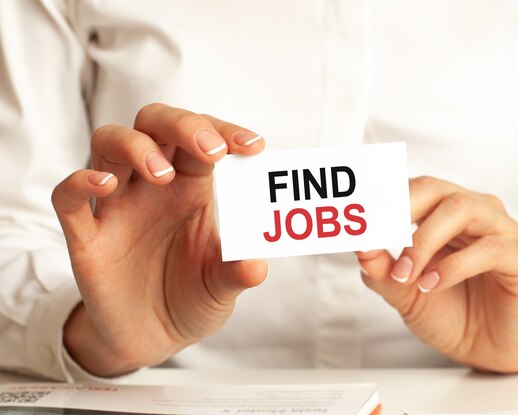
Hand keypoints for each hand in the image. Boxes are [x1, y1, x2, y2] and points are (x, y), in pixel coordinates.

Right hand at [52, 103, 266, 376]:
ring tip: (163, 173)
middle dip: (183, 125)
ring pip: (110, 143)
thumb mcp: (222, 286)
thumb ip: (237, 272)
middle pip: (155, 123)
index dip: (226, 132)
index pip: (203, 139)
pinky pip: (69, 197)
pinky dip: (80, 182)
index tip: (254, 147)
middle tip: (213, 150)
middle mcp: (153, 186)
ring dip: (136, 146)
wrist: (153, 339)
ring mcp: (118, 206)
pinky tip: (105, 184)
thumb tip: (257, 266)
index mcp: (192, 186)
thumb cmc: (193, 297)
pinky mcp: (87, 236)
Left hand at [357, 177, 517, 372]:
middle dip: (399, 208)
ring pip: (462, 208)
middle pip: (435, 188)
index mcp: (442, 213)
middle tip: (375, 236)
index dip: (381, 201)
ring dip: (423, 240)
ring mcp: (501, 231)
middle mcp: (473, 213)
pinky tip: (433, 284)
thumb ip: (380, 268)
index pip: (410, 188)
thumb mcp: (403, 291)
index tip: (354, 223)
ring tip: (406, 274)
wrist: (486, 349)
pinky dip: (454, 266)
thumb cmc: (447, 310)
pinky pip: (489, 249)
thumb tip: (358, 244)